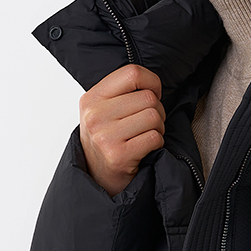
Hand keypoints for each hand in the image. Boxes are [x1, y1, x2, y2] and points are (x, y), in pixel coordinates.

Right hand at [79, 64, 164, 195]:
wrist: (98, 177)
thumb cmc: (107, 139)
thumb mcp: (102, 110)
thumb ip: (121, 92)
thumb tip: (153, 83)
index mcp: (92, 98)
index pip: (132, 73)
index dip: (152, 82)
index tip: (153, 93)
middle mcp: (95, 115)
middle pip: (148, 97)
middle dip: (157, 110)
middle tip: (148, 123)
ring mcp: (105, 136)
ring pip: (153, 116)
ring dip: (158, 127)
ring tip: (146, 135)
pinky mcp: (118, 155)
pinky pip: (154, 137)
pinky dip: (157, 143)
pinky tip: (146, 148)